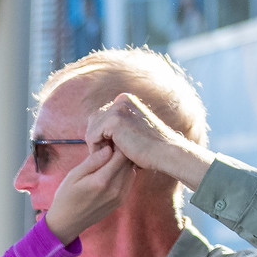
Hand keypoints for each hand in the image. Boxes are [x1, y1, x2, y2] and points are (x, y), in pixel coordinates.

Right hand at [42, 142, 136, 242]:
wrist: (67, 223)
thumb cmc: (66, 197)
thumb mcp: (73, 175)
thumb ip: (92, 162)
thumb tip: (109, 148)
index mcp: (102, 180)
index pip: (121, 154)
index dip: (117, 144)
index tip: (108, 141)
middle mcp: (115, 189)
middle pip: (128, 162)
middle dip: (121, 152)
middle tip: (109, 148)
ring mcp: (120, 196)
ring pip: (131, 170)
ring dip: (123, 162)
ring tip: (109, 160)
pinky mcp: (121, 200)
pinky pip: (129, 180)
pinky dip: (124, 172)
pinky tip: (111, 171)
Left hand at [84, 92, 214, 189]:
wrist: (165, 153)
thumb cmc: (149, 148)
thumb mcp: (131, 132)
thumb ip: (116, 129)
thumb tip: (94, 134)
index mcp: (125, 100)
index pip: (100, 118)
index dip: (103, 136)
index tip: (112, 150)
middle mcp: (121, 100)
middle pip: (93, 122)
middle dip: (98, 140)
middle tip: (110, 154)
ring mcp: (117, 108)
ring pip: (91, 130)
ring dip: (97, 146)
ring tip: (112, 156)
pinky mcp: (113, 120)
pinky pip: (91, 137)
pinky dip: (97, 150)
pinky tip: (110, 156)